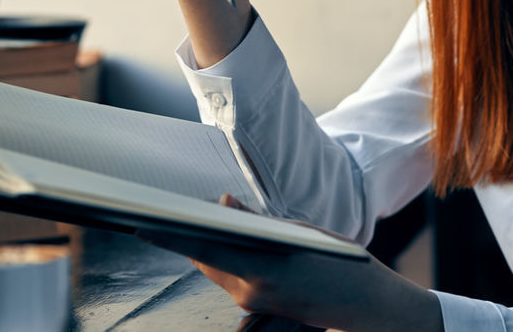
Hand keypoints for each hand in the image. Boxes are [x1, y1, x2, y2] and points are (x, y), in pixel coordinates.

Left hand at [138, 195, 440, 331]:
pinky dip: (226, 261)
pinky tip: (229, 244)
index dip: (172, 236)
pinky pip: (232, 281)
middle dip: (189, 237)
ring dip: (208, 248)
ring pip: (217, 271)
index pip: (205, 250)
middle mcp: (250, 292)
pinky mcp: (260, 307)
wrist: (367, 308)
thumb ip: (258, 222)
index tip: (145, 223)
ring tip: (198, 221)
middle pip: (205, 260)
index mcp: (262, 270)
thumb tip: (224, 205)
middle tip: (170, 211)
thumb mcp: (303, 233)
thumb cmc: (342, 265)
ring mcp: (253, 304)